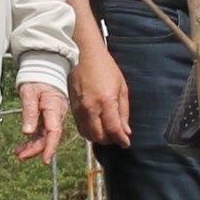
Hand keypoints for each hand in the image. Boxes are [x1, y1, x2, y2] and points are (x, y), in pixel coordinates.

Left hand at [16, 82, 67, 163]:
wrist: (44, 70)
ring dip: (33, 146)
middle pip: (49, 137)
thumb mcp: (29, 93)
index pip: (54, 131)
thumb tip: (27, 132)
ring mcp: (53, 117)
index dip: (50, 147)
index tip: (45, 159)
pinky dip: (33, 140)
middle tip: (21, 157)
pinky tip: (23, 147)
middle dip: (36, 149)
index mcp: (54, 107)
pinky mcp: (49, 117)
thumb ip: (29, 112)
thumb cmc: (37, 79)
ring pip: (45, 136)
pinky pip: (42, 132)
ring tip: (19, 154)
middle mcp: (56, 114)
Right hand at [73, 33, 130, 147]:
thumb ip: (124, 111)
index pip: (114, 130)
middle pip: (100, 137)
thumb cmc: (106, 68)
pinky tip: (98, 128)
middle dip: (111, 141)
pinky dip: (90, 132)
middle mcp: (91, 107)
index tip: (126, 143)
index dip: (121, 140)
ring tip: (109, 134)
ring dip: (100, 138)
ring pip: (89, 135)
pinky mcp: (73, 108)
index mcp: (106, 101)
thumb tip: (126, 131)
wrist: (85, 56)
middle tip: (118, 138)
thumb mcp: (122, 88)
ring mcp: (80, 109)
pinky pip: (81, 128)